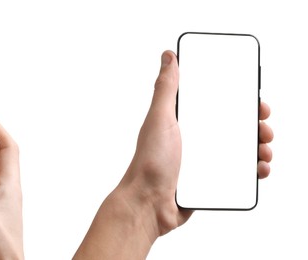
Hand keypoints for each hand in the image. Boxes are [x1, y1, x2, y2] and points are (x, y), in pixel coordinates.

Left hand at [74, 50, 273, 258]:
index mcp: (183, 121)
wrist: (147, 205)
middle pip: (233, 126)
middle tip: (262, 128)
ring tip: (263, 149)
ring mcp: (203, 161)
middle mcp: (194, 139)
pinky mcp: (210, 181)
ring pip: (240, 149)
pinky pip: (238, 174)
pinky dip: (253, 170)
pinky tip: (259, 168)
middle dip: (254, 124)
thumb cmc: (148, 162)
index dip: (238, 100)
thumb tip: (168, 57)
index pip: (216, 104)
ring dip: (258, 147)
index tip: (254, 101)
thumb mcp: (160, 119)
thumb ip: (166, 89)